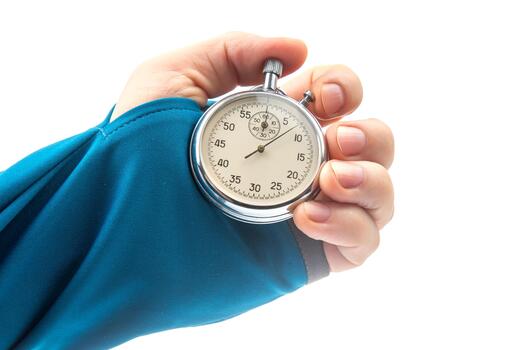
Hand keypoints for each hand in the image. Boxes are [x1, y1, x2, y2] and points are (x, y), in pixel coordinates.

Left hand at [113, 32, 393, 271]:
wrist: (119, 224)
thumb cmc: (136, 150)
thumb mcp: (174, 78)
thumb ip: (232, 50)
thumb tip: (300, 50)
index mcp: (278, 124)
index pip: (337, 97)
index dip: (344, 87)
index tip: (323, 94)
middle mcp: (301, 165)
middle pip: (370, 144)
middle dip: (367, 136)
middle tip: (336, 141)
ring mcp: (310, 210)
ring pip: (378, 193)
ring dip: (371, 181)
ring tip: (331, 178)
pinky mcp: (309, 254)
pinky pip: (362, 242)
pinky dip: (352, 226)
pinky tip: (308, 217)